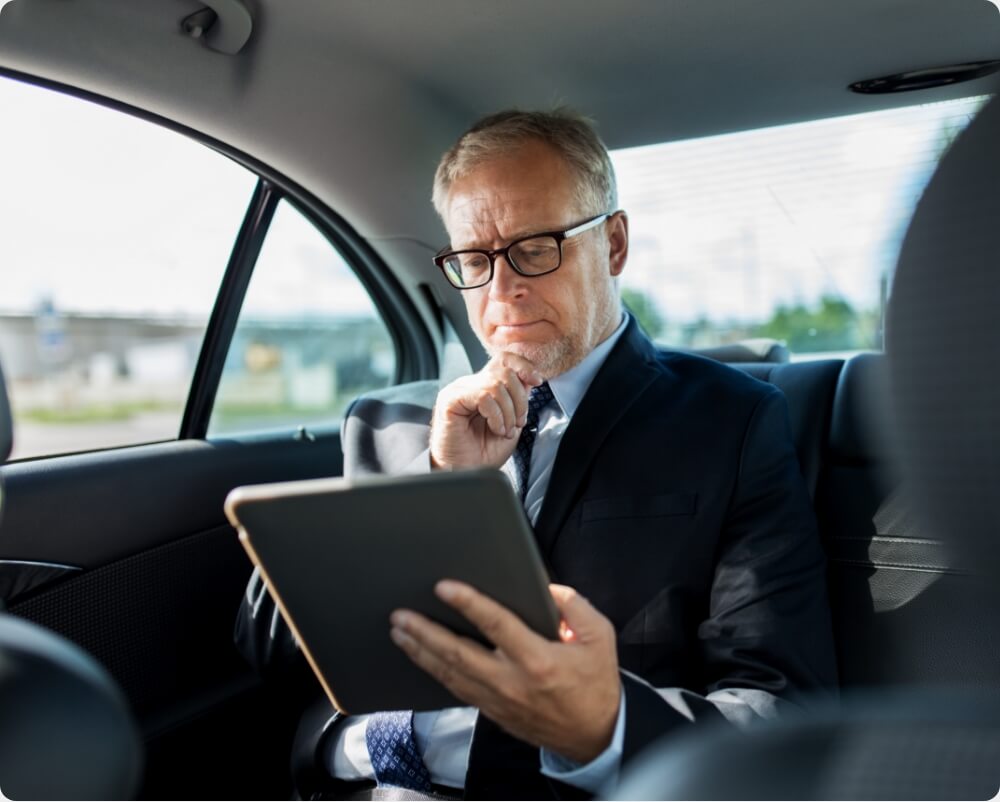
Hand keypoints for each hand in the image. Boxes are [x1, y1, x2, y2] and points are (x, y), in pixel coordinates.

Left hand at [389, 581, 620, 763]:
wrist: (596, 736)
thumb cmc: (596, 684)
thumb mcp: (600, 637)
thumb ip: (573, 606)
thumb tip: (546, 588)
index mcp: (538, 659)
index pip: (496, 624)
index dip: (468, 603)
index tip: (444, 587)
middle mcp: (512, 681)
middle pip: (458, 653)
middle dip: (425, 632)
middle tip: (401, 615)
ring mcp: (499, 699)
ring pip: (450, 674)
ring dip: (421, 651)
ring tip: (400, 632)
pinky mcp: (493, 711)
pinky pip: (457, 689)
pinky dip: (435, 672)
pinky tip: (422, 658)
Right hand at [430, 353, 543, 469]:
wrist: (465, 472)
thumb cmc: (484, 453)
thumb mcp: (511, 423)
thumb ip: (518, 400)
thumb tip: (529, 379)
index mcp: (484, 386)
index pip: (505, 360)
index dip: (524, 366)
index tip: (537, 382)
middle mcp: (470, 384)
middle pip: (505, 371)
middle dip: (520, 399)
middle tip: (517, 422)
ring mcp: (459, 390)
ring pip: (496, 384)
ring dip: (508, 411)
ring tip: (504, 430)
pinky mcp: (450, 400)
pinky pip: (483, 396)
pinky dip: (496, 415)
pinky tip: (495, 429)